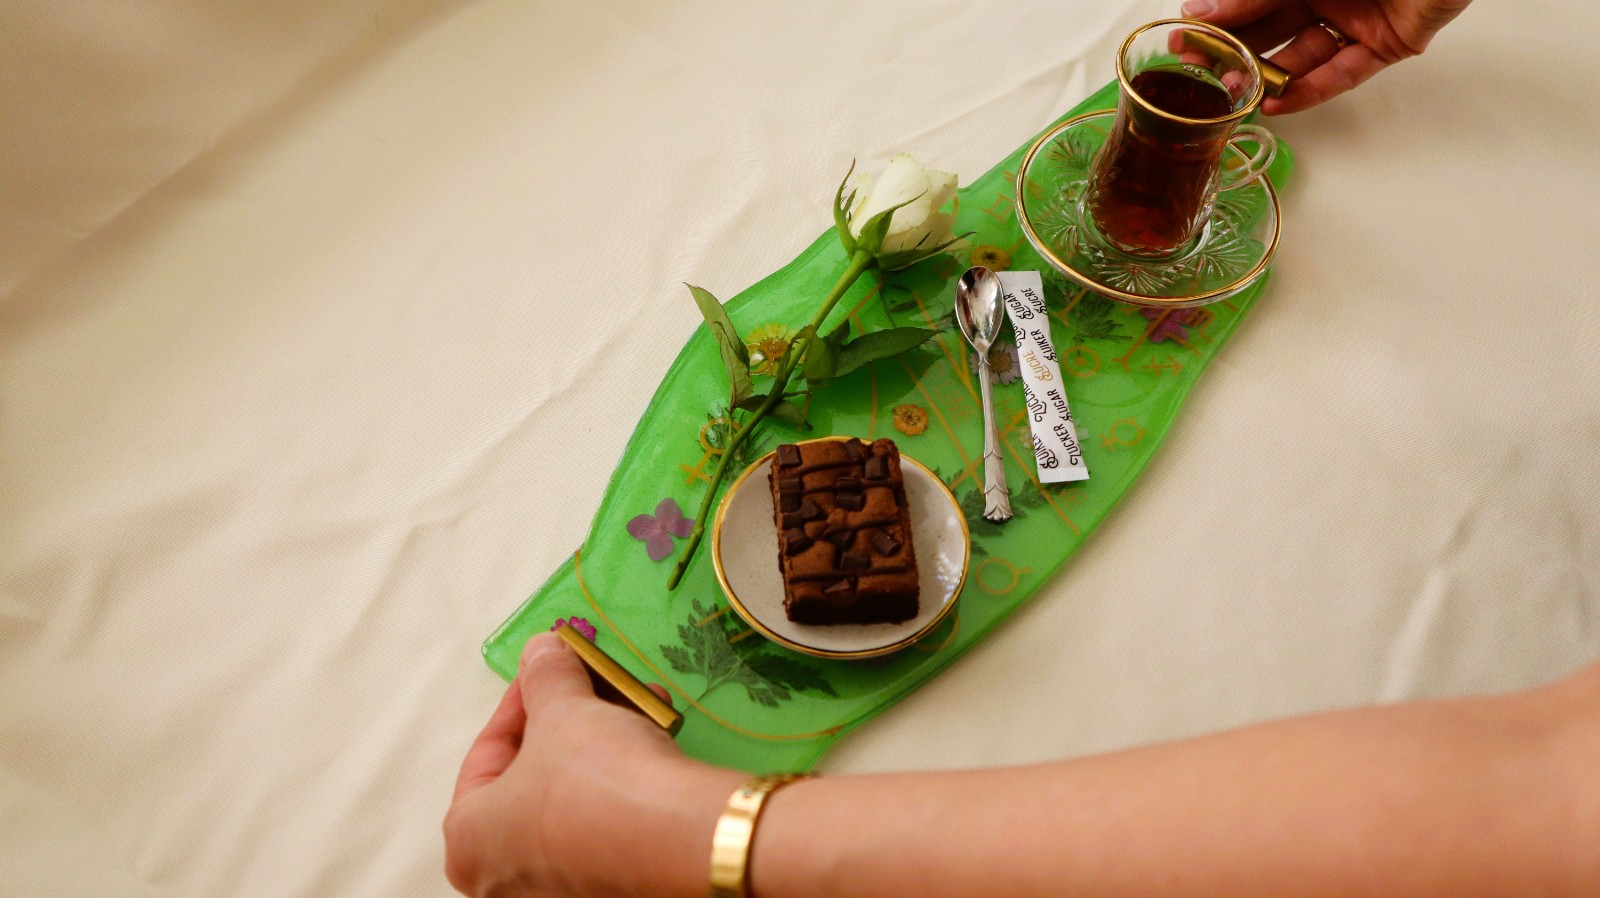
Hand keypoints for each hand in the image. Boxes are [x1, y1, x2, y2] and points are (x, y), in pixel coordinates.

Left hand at [443, 633, 741, 897]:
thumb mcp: (565, 710)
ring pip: (573, 798)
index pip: (486, 752)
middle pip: (533, 776)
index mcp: (468, 841)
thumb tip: (542, 649)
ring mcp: (557, 888)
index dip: (522, 698)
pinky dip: (623, 783)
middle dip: (570, 721)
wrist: (684, 838)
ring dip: (604, 743)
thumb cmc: (599, 779)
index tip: (548, 669)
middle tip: (590, 686)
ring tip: (637, 703)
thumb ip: (546, 675)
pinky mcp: (608, 887)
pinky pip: (605, 824)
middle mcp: (502, 878)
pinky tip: (655, 739)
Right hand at [1180, 0, 1473, 112]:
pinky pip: (1345, 73)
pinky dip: (1313, 90)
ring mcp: (1358, 19)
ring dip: (1270, 79)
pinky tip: (1279, 105)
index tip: (1184, 39)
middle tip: (1202, 76)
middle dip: (1236, 54)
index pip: (1252, 2)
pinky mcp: (1388, 45)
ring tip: (1237, 96)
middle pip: (1272, 31)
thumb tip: (1201, 13)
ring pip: (1304, 57)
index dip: (1218, 21)